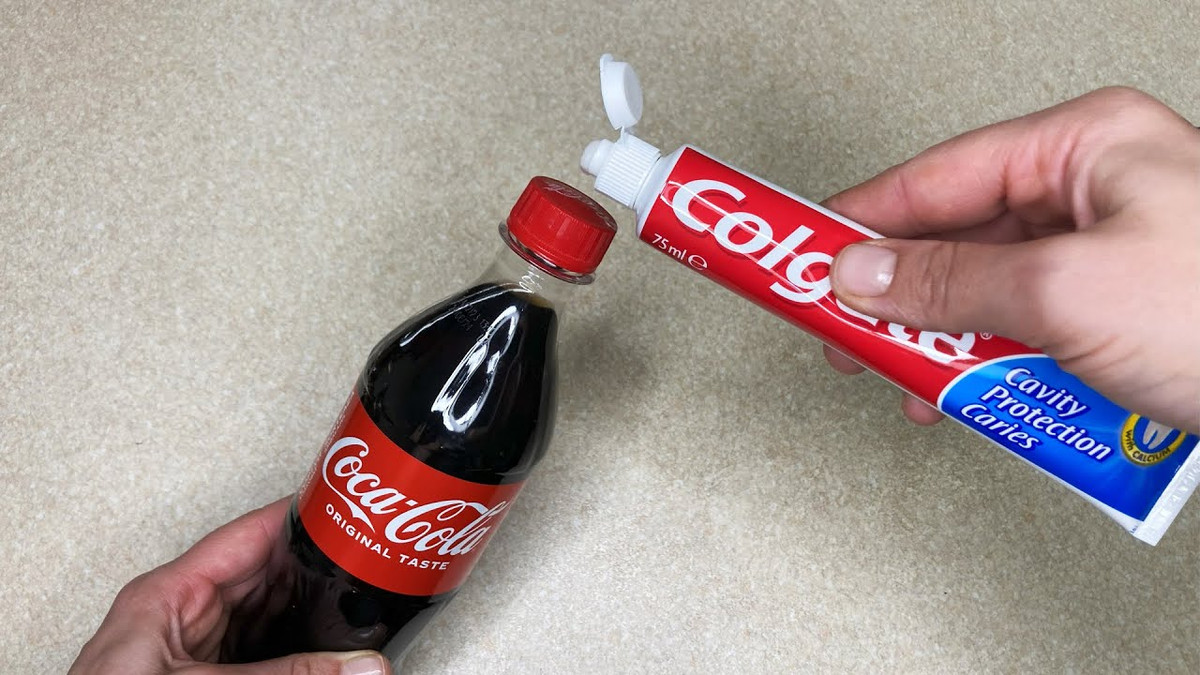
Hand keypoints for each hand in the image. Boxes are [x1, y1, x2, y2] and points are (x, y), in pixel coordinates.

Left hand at [70, 497, 391, 674]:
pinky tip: (318, 655)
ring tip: (353, 615)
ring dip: (307, 617)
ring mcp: (190, 649)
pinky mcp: (199, 674)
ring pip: (265, 616)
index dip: (301, 520)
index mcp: (168, 596)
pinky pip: (256, 649)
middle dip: (315, 575)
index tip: (347, 515)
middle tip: (365, 573)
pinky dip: (290, 648)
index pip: (249, 535)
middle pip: (264, 576)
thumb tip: (355, 664)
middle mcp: (179, 615)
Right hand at [823, 87, 1199, 432]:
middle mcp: (1095, 192)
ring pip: (986, 292)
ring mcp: (1108, 254)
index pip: (938, 176)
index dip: (865, 220)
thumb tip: (865, 276)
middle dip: (901, 295)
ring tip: (907, 374)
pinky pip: (1024, 330)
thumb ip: (953, 282)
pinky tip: (967, 395)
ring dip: (942, 341)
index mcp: (1086, 147)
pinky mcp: (1116, 312)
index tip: (810, 254)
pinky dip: (988, 366)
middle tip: (845, 327)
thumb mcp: (1069, 292)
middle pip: (957, 238)